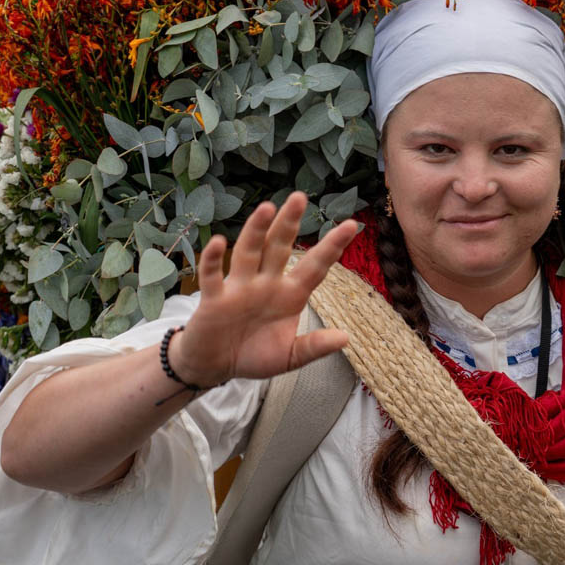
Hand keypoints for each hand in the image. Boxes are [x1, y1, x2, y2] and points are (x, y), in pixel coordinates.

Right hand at [170, 191, 359, 384]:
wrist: (214, 366)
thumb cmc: (253, 356)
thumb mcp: (289, 357)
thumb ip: (314, 347)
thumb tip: (346, 338)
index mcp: (290, 295)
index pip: (315, 266)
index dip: (332, 246)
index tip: (351, 224)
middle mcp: (266, 284)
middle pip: (279, 247)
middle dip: (289, 223)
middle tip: (300, 197)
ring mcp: (239, 288)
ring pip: (249, 252)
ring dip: (256, 230)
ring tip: (267, 208)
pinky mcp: (213, 299)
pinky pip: (212, 276)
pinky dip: (213, 259)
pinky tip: (218, 242)